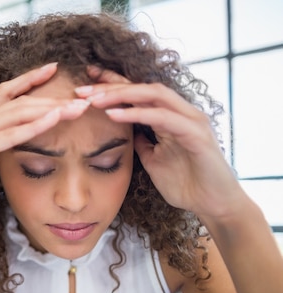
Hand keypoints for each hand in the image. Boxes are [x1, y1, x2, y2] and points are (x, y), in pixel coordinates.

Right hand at [0, 62, 90, 226]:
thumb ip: (0, 149)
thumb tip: (19, 145)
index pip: (8, 93)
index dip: (30, 79)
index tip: (54, 69)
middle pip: (19, 101)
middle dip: (52, 98)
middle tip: (81, 98)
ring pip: (16, 113)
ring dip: (48, 109)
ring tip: (74, 108)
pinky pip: (8, 136)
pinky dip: (32, 127)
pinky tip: (52, 121)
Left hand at [75, 67, 245, 220]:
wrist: (213, 205)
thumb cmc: (186, 184)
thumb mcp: (152, 161)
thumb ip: (141, 143)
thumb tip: (124, 133)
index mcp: (170, 116)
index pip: (139, 93)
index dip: (112, 85)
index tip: (84, 85)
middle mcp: (182, 112)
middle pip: (143, 87)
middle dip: (111, 85)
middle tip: (81, 88)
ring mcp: (191, 120)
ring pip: (153, 95)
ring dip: (121, 95)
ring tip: (93, 100)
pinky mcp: (197, 134)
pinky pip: (163, 118)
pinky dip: (137, 114)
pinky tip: (113, 115)